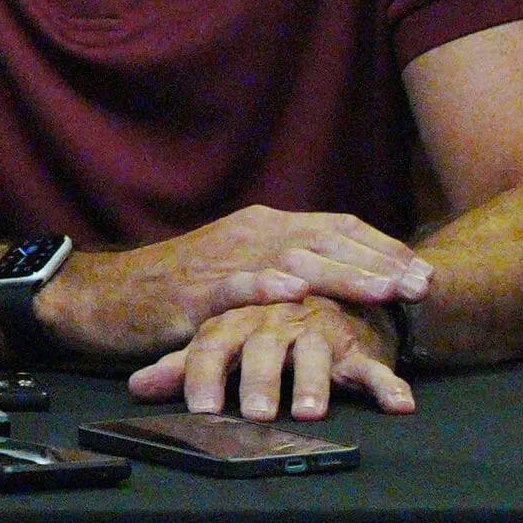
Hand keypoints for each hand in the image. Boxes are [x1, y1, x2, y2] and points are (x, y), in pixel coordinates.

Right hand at [42, 205, 432, 357]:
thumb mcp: (235, 270)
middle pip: (325, 241)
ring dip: (342, 274)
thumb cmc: (171, 290)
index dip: (383, 248)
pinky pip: (232, 284)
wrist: (100, 296)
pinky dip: (264, 284)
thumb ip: (282, 267)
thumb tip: (340, 280)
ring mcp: (219, 261)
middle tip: (421, 286)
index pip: (336, 228)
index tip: (422, 272)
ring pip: (291, 259)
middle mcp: (247, 235)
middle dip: (379, 264)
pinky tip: (294, 291)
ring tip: (384, 291)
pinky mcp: (189, 292)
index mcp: (261, 226)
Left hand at [131, 295, 415, 420]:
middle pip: (264, 349)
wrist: (324, 286)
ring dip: (313, 382)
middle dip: (260, 380)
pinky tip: (399, 405)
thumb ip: (184, 364)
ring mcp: (317, 329)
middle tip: (256, 413)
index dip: (203, 375)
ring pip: (315, 355)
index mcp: (236, 318)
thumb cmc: (261, 323)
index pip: (212, 345)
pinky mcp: (356, 343)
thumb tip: (138, 386)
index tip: (202, 408)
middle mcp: (275, 321)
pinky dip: (388, 384)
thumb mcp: (219, 339)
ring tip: (308, 412)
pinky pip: (374, 364)